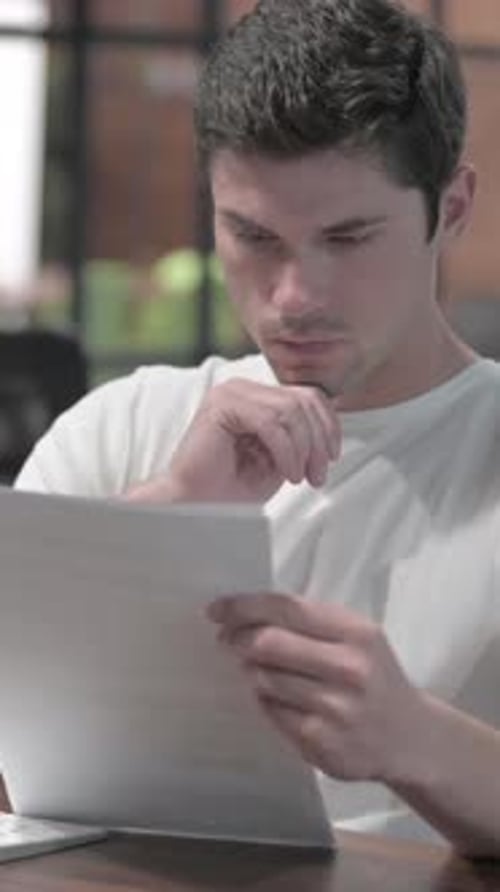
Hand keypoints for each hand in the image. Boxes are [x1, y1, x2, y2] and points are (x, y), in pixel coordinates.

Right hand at [128, 379, 339, 503]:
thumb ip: (300, 438)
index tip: (331, 458)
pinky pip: (271, 422)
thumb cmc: (232, 488)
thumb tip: (329, 429)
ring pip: (290, 410)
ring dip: (304, 449)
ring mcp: (230, 392)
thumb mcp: (281, 459)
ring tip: (301, 478)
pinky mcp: (221, 405)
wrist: (196, 508)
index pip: (308, 395)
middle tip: (318, 475)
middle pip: (303, 400)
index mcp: (256, 396)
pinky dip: (287, 451)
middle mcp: (242, 388)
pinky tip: (288, 475)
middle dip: (319, 440)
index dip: (328, 425)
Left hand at [207, 592, 424, 784]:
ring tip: (256, 669)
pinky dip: (265, 701)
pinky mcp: (320, 742)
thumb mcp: (358, 637)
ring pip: (264, 679)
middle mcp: (349, 669)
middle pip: (268, 643)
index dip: (244, 606)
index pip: (286, 608)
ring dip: (250, 671)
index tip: (216, 609)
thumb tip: (245, 613)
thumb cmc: (374, 676)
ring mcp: (335, 709)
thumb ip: (310, 622)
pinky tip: (277, 698)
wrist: (409, 736)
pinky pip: (271, 712)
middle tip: (226, 640)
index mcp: (356, 633)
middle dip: (237, 639)